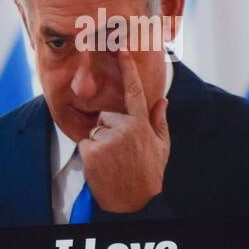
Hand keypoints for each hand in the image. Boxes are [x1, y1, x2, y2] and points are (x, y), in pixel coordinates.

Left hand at [78, 50, 169, 213]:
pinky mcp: (92, 150)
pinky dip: (90, 155)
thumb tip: (162, 100)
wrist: (134, 201)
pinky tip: (102, 167)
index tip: (121, 47)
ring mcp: (108, 138)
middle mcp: (126, 127)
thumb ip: (159, 121)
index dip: (127, 67)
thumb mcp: (161, 146)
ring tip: (112, 161)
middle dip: (108, 131)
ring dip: (99, 144)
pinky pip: (85, 144)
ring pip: (95, 130)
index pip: (133, 90)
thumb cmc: (148, 173)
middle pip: (105, 116)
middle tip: (119, 153)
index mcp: (142, 123)